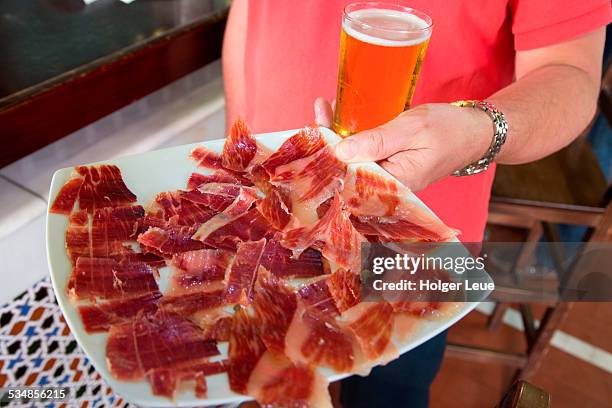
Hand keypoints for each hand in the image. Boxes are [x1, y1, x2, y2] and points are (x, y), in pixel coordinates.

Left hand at [314, 98, 492, 190]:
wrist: (476, 132)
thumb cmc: (449, 130)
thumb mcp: (411, 130)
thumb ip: (377, 142)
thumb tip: (341, 152)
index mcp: (393, 182)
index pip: (350, 174)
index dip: (329, 153)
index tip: (317, 129)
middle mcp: (387, 185)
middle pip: (348, 167)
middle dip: (329, 140)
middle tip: (319, 110)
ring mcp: (388, 176)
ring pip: (354, 159)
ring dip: (338, 135)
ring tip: (325, 109)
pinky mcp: (389, 166)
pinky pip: (365, 153)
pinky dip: (353, 135)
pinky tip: (343, 118)